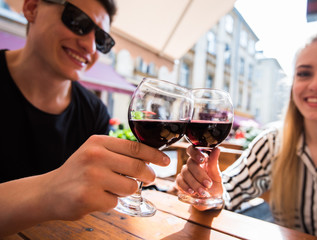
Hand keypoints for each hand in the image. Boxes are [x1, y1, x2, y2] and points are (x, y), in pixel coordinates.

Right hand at [44, 135, 169, 218]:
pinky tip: (97, 197)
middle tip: (149, 178)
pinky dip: (111, 201)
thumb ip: (119, 153)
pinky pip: (115, 201)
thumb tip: (151, 159)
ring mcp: (91, 177)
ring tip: (110, 188)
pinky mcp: (88, 197)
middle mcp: (95, 156)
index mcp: (98, 142)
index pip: (136, 147)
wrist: (48, 191)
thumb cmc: (78, 171)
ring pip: (130, 187)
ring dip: (126, 190)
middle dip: (149, 175)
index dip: (155, 155)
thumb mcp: (95, 152)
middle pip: (138, 167)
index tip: (166, 160)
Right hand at [176, 146, 222, 210]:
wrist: (211, 198)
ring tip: (203, 192)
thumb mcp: (217, 175)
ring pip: (185, 173)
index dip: (195, 153)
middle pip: (190, 163)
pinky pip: (179, 182)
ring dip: (194, 183)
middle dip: (199, 174)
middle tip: (208, 184)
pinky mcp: (180, 182)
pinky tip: (192, 192)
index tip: (202, 160)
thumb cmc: (214, 184)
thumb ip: (214, 163)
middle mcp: (191, 164)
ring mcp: (185, 173)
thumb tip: (217, 149)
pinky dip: (186, 187)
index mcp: (200, 159)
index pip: (192, 149)